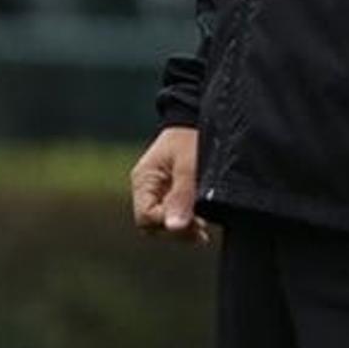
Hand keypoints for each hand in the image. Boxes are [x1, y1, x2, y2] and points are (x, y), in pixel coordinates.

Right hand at [130, 126, 208, 243]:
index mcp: (144, 180)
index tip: (192, 222)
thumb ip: (181, 195)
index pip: (145, 216)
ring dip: (184, 228)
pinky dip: (188, 221)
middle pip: (153, 224)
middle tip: (201, 230)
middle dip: (176, 230)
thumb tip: (174, 227)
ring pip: (164, 222)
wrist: (199, 116)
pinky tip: (204, 223)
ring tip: (204, 231)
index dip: (166, 223)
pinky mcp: (173, 192)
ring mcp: (160, 191)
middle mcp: (148, 189)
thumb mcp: (188, 164)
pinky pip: (175, 213)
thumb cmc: (191, 136)